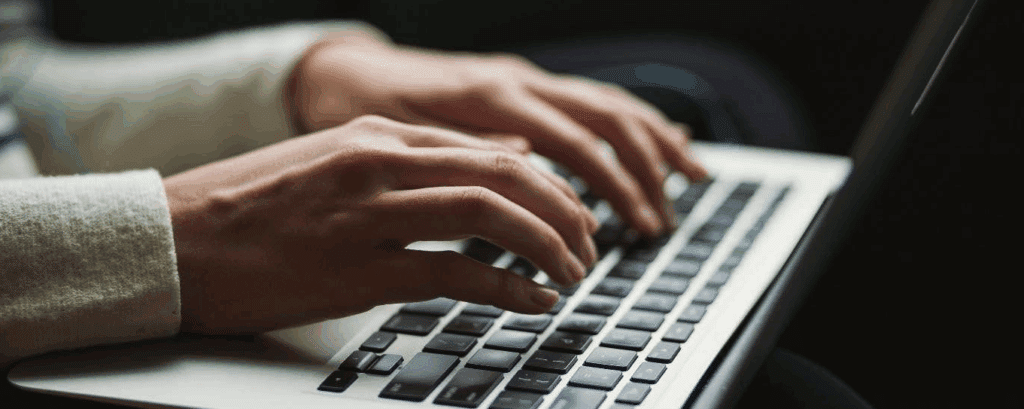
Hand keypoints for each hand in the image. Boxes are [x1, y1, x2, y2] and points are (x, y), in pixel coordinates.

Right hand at [165, 115, 597, 333]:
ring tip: (570, 272)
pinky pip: (454, 272)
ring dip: (545, 244)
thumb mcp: (335, 162)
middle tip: (587, 243)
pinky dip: (506, 286)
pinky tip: (530, 300)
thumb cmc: (251, 207)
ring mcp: (369, 214)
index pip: (489, 147)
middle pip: (503, 174)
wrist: (173, 240)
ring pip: (489, 215)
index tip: (570, 211)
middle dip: (562, 211)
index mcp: (376, 135)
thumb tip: (495, 162)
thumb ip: (411, 161)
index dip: (546, 184)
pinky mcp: (356, 270)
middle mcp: (379, 163)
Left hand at [288, 37, 708, 235]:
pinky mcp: (522, 86)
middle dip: (643, 169)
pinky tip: (659, 137)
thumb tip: (529, 166)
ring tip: (690, 177)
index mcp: (490, 94)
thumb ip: (466, 151)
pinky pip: (588, 99)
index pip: (572, 140)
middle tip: (664, 220)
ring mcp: (523, 79)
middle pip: (604, 117)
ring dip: (652, 141)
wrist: (342, 71)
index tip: (634, 228)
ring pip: (605, 102)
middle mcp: (516, 79)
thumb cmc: (362, 109)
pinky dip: (630, 121)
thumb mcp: (400, 137)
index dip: (610, 186)